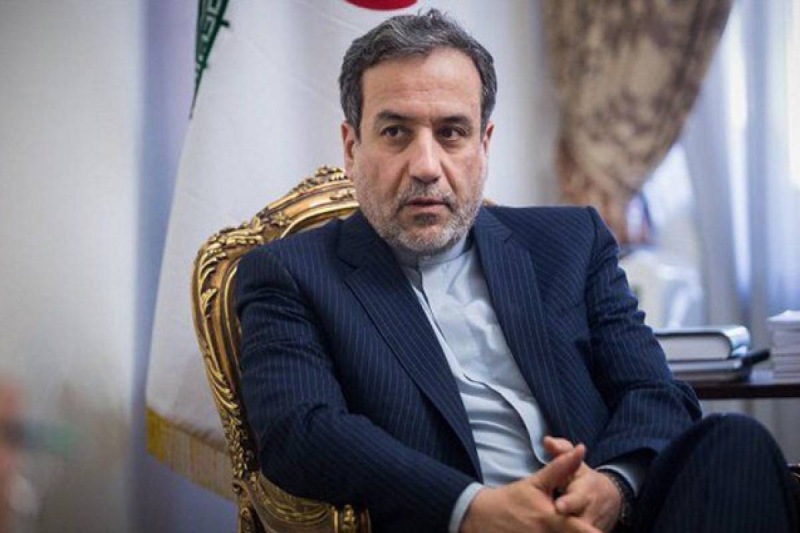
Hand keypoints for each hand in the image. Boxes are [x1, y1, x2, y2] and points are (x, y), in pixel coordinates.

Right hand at [460, 444, 601, 532]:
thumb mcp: (537, 483)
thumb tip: (581, 449)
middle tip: (597, 529)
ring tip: (584, 528)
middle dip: (587, 530)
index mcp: (553, 519)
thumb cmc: (512, 499)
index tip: (604, 531)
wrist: (481, 517)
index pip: (583, 530)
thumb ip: (561, 467)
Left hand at [544, 436, 620, 532]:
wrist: (611, 498)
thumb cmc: (583, 478)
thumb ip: (561, 452)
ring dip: (565, 530)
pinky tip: (552, 531)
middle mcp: (591, 511)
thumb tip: (547, 440)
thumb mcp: (575, 464)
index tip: (559, 506)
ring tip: (548, 529)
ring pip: (580, 532)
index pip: (578, 498)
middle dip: (567, 524)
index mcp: (586, 490)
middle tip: (553, 519)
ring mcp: (593, 527)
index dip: (569, 503)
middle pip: (579, 522)